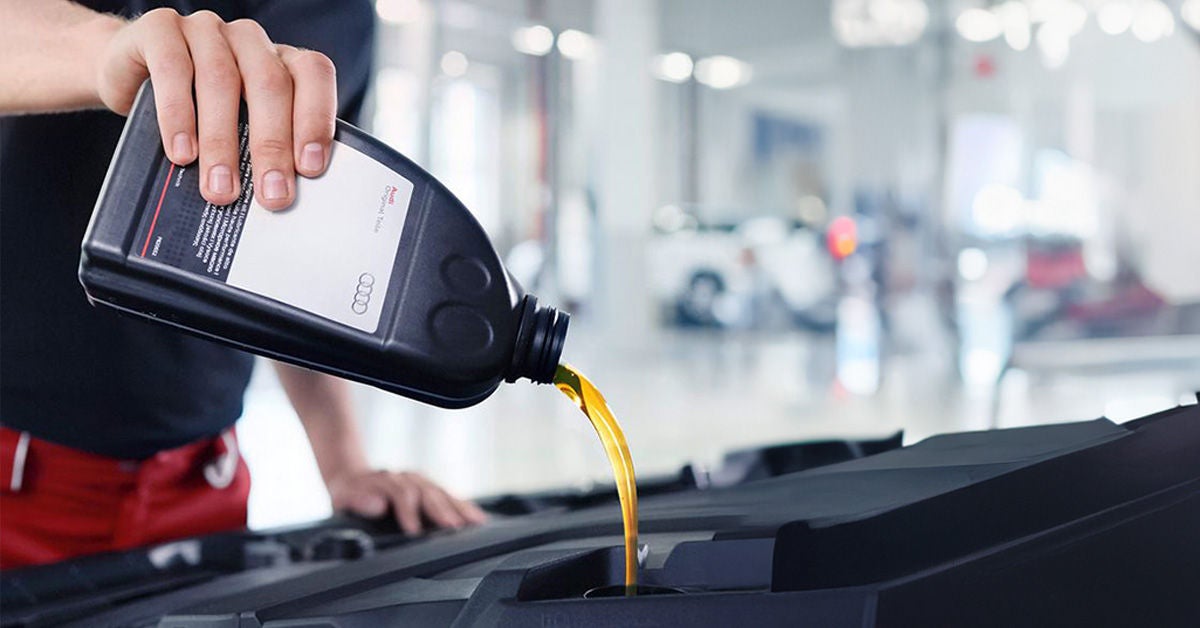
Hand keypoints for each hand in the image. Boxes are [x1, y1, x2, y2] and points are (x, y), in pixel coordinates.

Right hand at [96, 8, 334, 209]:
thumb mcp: (237, 127)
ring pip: (221, 80)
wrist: (128, 77)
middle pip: (270, 84)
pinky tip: (181, 153)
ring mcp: (206, 29)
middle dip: (272, 145)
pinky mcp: (160, 30)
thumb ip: (261, 148)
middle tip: (270, 195)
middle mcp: (248, 40)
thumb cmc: (196, 111)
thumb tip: (279, 196)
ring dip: (221, 141)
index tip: (311, 168)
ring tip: (221, 187)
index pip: (312, 76)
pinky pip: (172, 69)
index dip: (315, 119)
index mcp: (279, 59)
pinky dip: (177, 116)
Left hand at [327, 469, 488, 534]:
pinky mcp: (429, 487)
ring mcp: (419, 480)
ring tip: (474, 523)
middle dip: (441, 511)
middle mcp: (405, 477)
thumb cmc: (349, 494)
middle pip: (426, 492)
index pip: (400, 493)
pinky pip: (448, 495)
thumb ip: (359, 500)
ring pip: (441, 492)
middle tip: (453, 527)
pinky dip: (463, 506)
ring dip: (457, 508)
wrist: (353, 478)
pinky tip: (477, 517)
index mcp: (385, 481)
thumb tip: (378, 504)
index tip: (414, 530)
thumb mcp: (344, 496)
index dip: (408, 512)